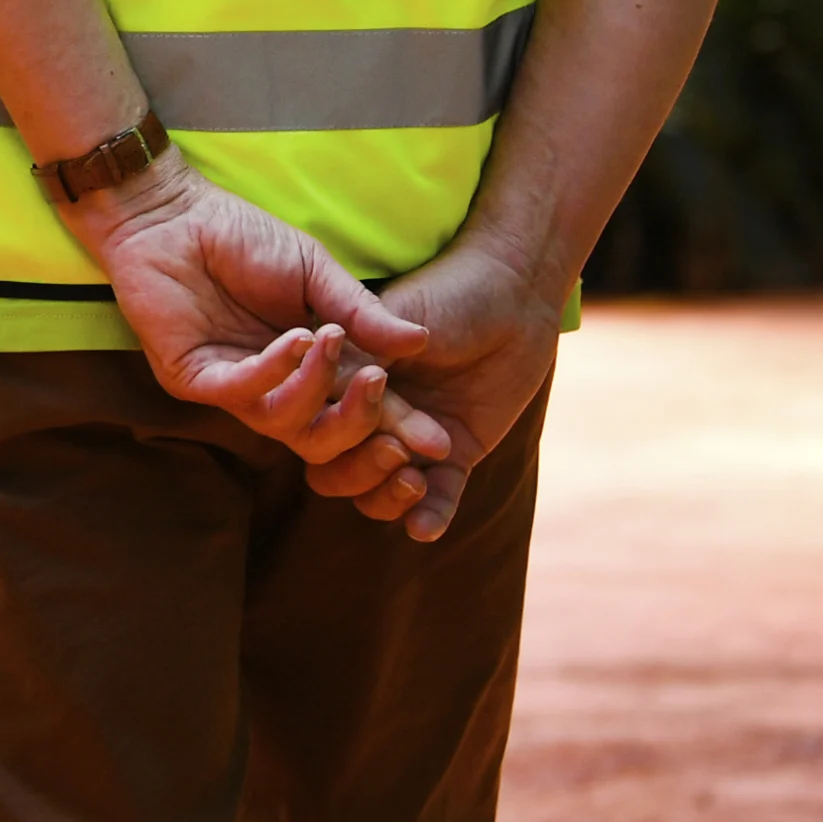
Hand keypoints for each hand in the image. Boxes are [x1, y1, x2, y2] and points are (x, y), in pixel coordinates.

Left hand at [67, 152, 450, 493]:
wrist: (174, 214)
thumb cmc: (244, 238)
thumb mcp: (316, 270)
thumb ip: (361, 310)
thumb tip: (420, 343)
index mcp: (311, 366)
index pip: (357, 409)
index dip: (396, 426)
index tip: (439, 442)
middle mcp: (275, 386)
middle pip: (325, 439)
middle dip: (361, 424)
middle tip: (382, 389)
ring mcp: (234, 386)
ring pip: (287, 425)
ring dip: (317, 387)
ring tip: (329, 337)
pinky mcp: (194, 378)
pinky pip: (243, 394)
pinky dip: (275, 371)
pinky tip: (294, 339)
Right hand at [305, 236, 560, 541]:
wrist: (511, 293)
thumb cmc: (444, 295)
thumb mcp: (387, 325)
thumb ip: (354, 367)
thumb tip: (328, 412)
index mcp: (338, 381)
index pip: (311, 425)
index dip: (328, 427)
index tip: (366, 400)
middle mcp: (367, 414)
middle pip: (334, 471)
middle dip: (356, 470)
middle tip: (395, 449)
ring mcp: (410, 436)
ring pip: (376, 492)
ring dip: (385, 497)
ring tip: (413, 478)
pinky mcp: (456, 451)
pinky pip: (438, 497)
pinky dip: (430, 516)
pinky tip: (425, 528)